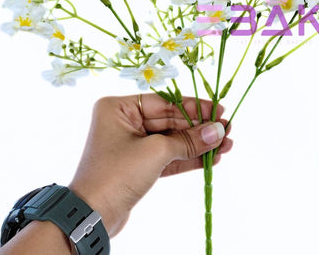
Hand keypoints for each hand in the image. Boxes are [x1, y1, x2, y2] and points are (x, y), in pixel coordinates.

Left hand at [68, 94, 231, 236]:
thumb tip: (218, 131)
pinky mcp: (138, 166)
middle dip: (200, 127)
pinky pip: (168, 157)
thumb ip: (188, 140)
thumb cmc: (116, 175)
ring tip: (226, 145)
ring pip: (172, 140)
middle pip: (171, 121)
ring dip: (198, 144)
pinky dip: (188, 158)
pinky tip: (211, 158)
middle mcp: (124, 122)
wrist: (91, 217)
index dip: (194, 106)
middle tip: (227, 129)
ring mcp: (131, 145)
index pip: (165, 102)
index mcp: (119, 108)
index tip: (219, 109)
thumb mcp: (155, 152)